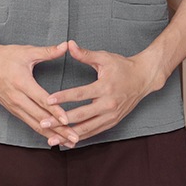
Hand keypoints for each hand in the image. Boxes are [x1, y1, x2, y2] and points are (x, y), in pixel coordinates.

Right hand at [0, 40, 79, 145]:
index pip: (41, 100)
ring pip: (34, 124)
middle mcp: (17, 98)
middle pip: (40, 117)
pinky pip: (28, 123)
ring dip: (52, 134)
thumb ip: (48, 51)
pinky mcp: (12, 109)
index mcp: (22, 83)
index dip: (55, 111)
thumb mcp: (27, 51)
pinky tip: (52, 137)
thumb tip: (66, 45)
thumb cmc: (5, 56)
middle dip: (59, 129)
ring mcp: (13, 106)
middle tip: (74, 138)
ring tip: (67, 142)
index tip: (68, 120)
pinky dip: (41, 131)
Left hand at [46, 40, 164, 144]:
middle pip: (81, 115)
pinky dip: (80, 137)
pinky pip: (94, 132)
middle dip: (60, 120)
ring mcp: (111, 115)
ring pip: (86, 128)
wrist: (143, 78)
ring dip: (67, 134)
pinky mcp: (113, 122)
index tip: (47, 100)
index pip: (80, 94)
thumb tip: (69, 44)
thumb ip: (85, 54)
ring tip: (50, 139)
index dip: (63, 97)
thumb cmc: (122, 66)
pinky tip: (67, 141)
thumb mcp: (104, 58)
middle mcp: (108, 104)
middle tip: (42, 123)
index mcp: (105, 87)